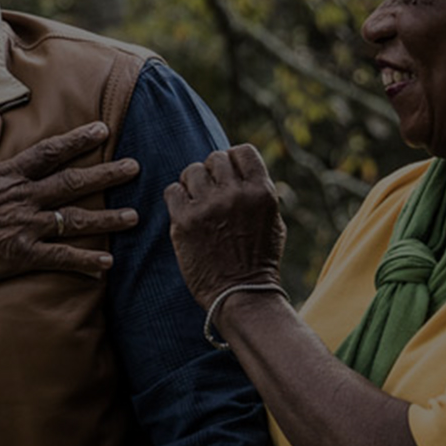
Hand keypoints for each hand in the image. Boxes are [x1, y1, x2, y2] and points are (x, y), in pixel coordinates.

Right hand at [0, 111, 141, 285]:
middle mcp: (22, 198)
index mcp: (7, 174)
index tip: (102, 130)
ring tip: (133, 217)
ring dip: (107, 220)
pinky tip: (106, 265)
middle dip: (107, 174)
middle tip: (136, 167)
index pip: (50, 152)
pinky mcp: (18, 255)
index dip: (78, 140)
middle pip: (73, 183)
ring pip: (74, 221)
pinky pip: (59, 258)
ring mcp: (23, 227)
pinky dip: (84, 262)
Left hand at [165, 144, 286, 308]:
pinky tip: (185, 213)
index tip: (230, 176)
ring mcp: (209, 207)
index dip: (233, 160)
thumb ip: (257, 191)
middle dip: (212, 172)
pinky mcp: (184, 222)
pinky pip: (172, 191)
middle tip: (212, 193)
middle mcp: (235, 195)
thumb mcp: (273, 220)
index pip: (242, 151)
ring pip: (191, 171)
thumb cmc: (259, 258)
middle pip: (214, 158)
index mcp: (262, 192)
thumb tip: (237, 167)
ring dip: (193, 183)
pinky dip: (177, 198)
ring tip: (199, 203)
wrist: (242, 294)